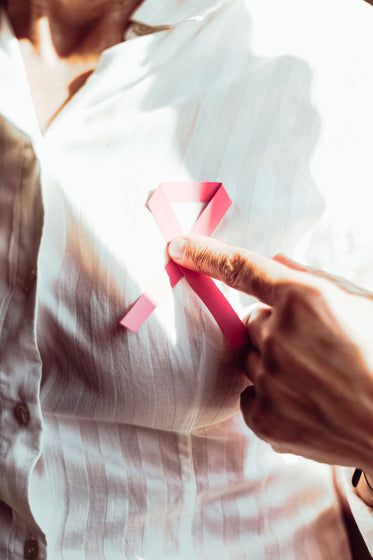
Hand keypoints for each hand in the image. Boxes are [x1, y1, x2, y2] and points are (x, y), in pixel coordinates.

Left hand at [168, 234, 372, 470]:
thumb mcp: (361, 303)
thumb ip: (314, 279)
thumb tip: (277, 262)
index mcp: (304, 298)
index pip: (240, 268)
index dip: (205, 254)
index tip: (177, 248)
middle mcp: (278, 335)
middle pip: (252, 322)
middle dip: (274, 329)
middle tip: (312, 347)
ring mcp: (269, 379)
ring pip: (252, 360)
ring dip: (273, 363)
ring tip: (316, 378)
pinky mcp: (265, 419)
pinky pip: (250, 396)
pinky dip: (269, 397)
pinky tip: (305, 402)